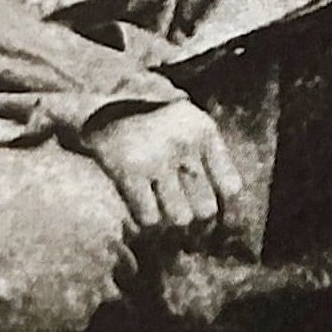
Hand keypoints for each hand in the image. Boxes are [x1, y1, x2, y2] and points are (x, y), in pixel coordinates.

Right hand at [78, 99, 243, 239]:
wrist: (101, 107)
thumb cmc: (155, 128)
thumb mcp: (189, 130)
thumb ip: (212, 165)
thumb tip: (225, 224)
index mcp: (203, 131)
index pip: (231, 188)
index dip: (228, 214)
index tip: (218, 224)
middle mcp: (184, 141)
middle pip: (205, 210)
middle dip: (196, 224)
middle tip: (183, 220)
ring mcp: (155, 155)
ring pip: (179, 218)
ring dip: (169, 223)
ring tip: (161, 212)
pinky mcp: (127, 169)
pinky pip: (148, 217)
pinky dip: (146, 221)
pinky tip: (141, 208)